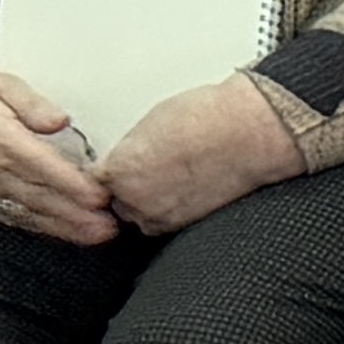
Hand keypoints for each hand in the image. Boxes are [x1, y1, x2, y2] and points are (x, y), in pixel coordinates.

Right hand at [0, 47, 116, 243]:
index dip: (73, 186)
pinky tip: (60, 232)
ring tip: (95, 235)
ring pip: (26, 213)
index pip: (43, 168)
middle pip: (39, 197)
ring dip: (62, 227)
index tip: (100, 196)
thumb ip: (33, 103)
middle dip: (76, 215)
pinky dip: (36, 227)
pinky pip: (8, 217)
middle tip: (110, 226)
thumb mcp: (2, 82)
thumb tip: (60, 120)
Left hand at [97, 72, 296, 237]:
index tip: (113, 167)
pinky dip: (169, 209)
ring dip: (146, 202)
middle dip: (124, 188)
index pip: (91, 180)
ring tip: (170, 177)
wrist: (251, 133)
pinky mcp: (184, 226)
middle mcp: (135, 199)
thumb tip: (128, 157)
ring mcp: (160, 216)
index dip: (105, 172)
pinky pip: (163, 222)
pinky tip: (185, 187)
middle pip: (113, 201)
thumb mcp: (152, 121)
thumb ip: (130, 148)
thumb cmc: (210, 118)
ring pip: (138, 215)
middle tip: (148, 168)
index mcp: (119, 169)